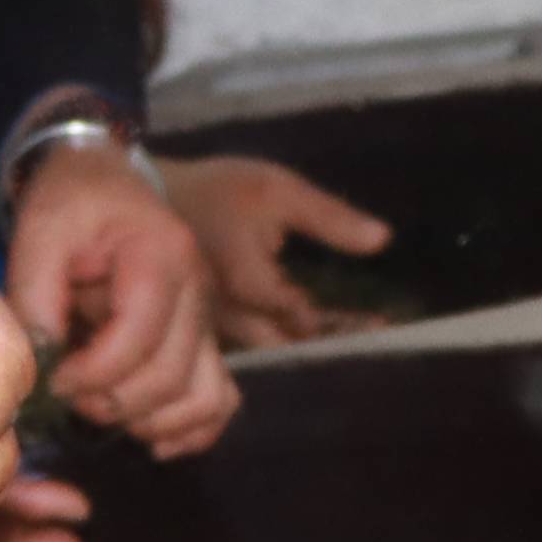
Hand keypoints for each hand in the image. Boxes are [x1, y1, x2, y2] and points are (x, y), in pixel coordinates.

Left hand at [0, 146, 236, 454]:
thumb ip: (34, 300)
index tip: (51, 378)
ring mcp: (206, 320)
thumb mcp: (39, 236)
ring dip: (149, 422)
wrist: (100, 184)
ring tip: (100, 409)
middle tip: (66, 395)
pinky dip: (188, 429)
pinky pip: (218, 402)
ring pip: (203, 397)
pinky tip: (145, 434)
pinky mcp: (203, 343)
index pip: (140, 337)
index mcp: (163, 255)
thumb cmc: (69, 207)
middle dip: (111, 403)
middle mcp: (198, 290)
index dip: (91, 374)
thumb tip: (42, 368)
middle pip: (171, 377)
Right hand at [162, 152, 392, 346]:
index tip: (386, 323)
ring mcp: (218, 328)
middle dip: (333, 344)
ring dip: (312, 343)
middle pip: (291, 347)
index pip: (306, 320)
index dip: (347, 324)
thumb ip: (329, 218)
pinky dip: (287, 337)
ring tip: (354, 329)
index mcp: (248, 285)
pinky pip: (255, 343)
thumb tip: (384, 239)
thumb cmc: (219, 191)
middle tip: (374, 332)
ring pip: (273, 351)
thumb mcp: (277, 190)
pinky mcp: (212, 329)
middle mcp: (231, 318)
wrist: (155, 199)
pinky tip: (313, 327)